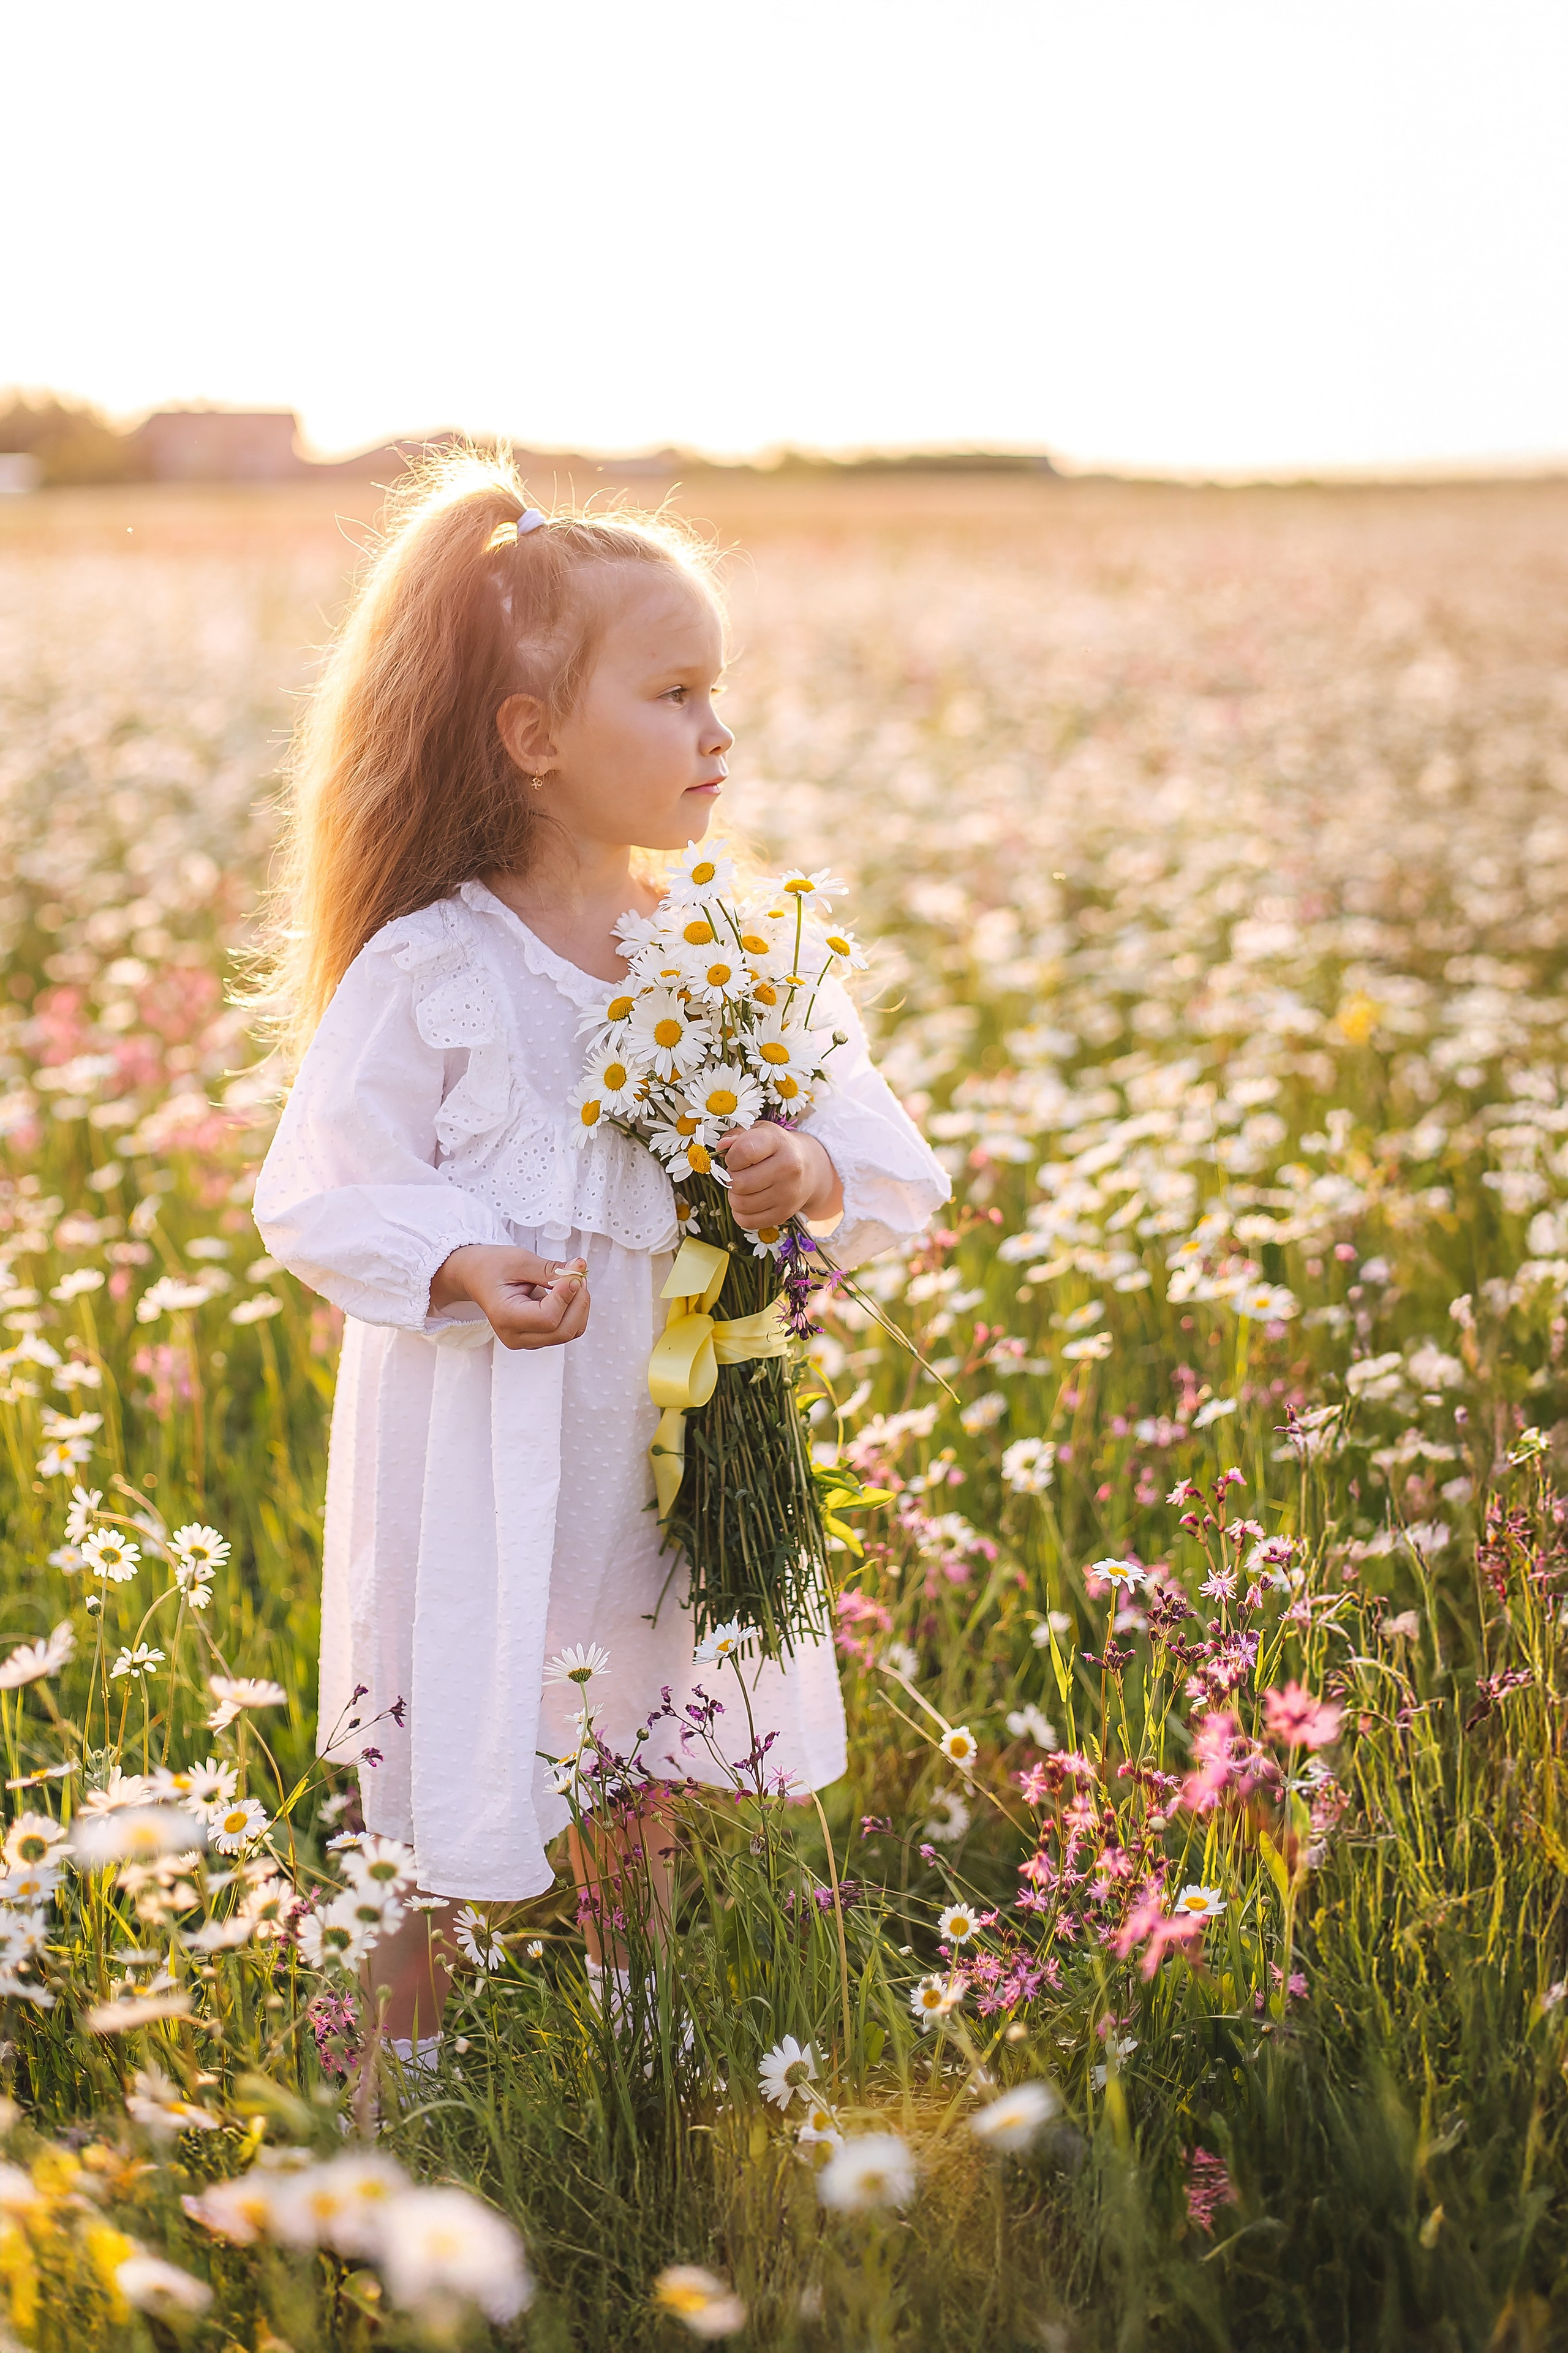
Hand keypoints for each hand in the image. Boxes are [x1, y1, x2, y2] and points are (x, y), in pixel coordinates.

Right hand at [428, 1245, 589, 1350]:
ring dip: (579, 1306)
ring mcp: (527, 1340)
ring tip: (573, 1281)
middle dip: (578, 1302)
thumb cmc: (492, 1267)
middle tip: (579, 1275)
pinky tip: (568, 1292)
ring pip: (569, 1332)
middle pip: (563, 1331)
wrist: (476, 1277)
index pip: (547, 1318)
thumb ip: (550, 1269)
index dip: (566, 1296)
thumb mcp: (519, 1261)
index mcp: (505, 1317)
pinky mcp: (537, 1337)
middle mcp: (515, 1336)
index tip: (574, 1274)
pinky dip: (575, 1311)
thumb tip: (579, 1270)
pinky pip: (566, 1330)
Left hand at [716, 1124, 842, 1230]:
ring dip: (734, 1196)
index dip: (731, 1157)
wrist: (809, 1169)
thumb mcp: (760, 1132)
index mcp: (779, 1142)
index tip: (734, 1158)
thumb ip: (737, 1135)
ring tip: (744, 1186)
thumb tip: (722, 1147)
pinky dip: (741, 1213)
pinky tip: (749, 1201)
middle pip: (739, 1182)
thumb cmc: (776, 1148)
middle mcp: (788, 1168)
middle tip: (739, 1173)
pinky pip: (746, 1221)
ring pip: (740, 1204)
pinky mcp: (784, 1214)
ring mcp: (788, 1194)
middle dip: (731, 1178)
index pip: (744, 1151)